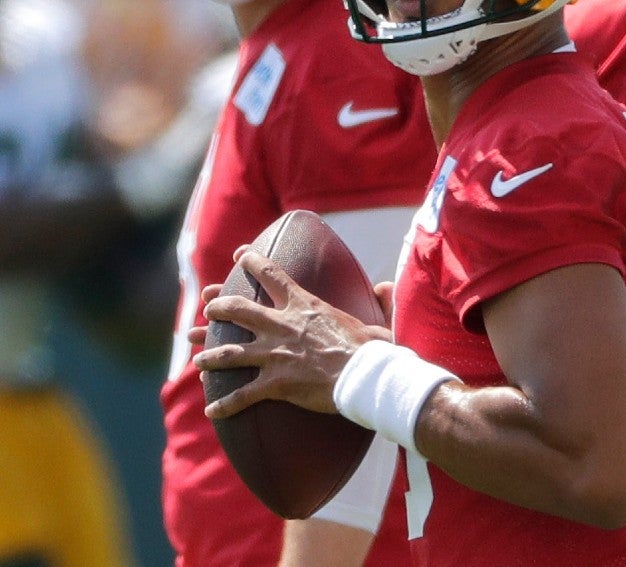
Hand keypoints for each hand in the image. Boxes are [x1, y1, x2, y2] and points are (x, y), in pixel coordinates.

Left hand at [192, 248, 391, 417]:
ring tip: (197, 358)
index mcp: (305, 306)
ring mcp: (275, 355)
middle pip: (238, 310)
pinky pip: (241, 395)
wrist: (365, 376)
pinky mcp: (275, 384)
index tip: (239, 255)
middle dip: (218, 307)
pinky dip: (224, 404)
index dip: (251, 262)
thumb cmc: (373, 349)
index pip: (272, 275)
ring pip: (229, 352)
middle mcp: (283, 326)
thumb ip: (379, 301)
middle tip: (208, 308)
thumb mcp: (377, 319)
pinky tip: (211, 411)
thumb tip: (386, 286)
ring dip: (210, 355)